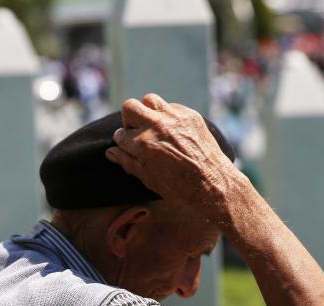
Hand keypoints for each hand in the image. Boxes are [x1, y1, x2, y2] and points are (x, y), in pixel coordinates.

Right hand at [105, 94, 239, 217]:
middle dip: (129, 119)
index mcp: (143, 144)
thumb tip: (110, 152)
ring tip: (153, 125)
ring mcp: (174, 117)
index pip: (120, 134)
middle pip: (130, 107)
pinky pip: (171, 106)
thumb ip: (127, 162)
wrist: (212, 182)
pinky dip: (167, 115)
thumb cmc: (178, 186)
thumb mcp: (148, 179)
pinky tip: (172, 130)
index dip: (122, 142)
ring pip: (149, 100)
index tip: (128, 146)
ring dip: (147, 111)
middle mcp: (157, 126)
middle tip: (136, 131)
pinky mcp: (189, 114)